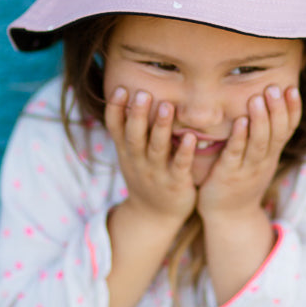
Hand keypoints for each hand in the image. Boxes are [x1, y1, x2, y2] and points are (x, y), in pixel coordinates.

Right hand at [105, 87, 196, 223]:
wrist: (154, 217)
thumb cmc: (145, 177)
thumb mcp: (130, 156)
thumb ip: (130, 130)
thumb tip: (126, 95)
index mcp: (126, 152)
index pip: (115, 128)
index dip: (115, 109)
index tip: (119, 89)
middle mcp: (138, 161)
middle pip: (134, 135)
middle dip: (137, 114)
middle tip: (142, 92)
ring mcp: (156, 173)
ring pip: (156, 148)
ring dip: (161, 127)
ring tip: (166, 106)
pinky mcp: (175, 183)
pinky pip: (180, 166)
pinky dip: (184, 152)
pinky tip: (190, 137)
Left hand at [197, 85, 301, 220]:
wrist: (230, 217)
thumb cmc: (242, 181)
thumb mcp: (260, 159)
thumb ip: (264, 137)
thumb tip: (270, 106)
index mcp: (272, 154)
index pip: (287, 129)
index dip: (292, 110)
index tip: (292, 88)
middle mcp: (264, 161)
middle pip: (276, 133)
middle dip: (277, 110)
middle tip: (275, 87)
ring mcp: (247, 169)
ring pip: (258, 143)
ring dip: (260, 120)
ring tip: (258, 98)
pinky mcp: (229, 175)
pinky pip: (236, 154)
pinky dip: (239, 137)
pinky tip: (239, 121)